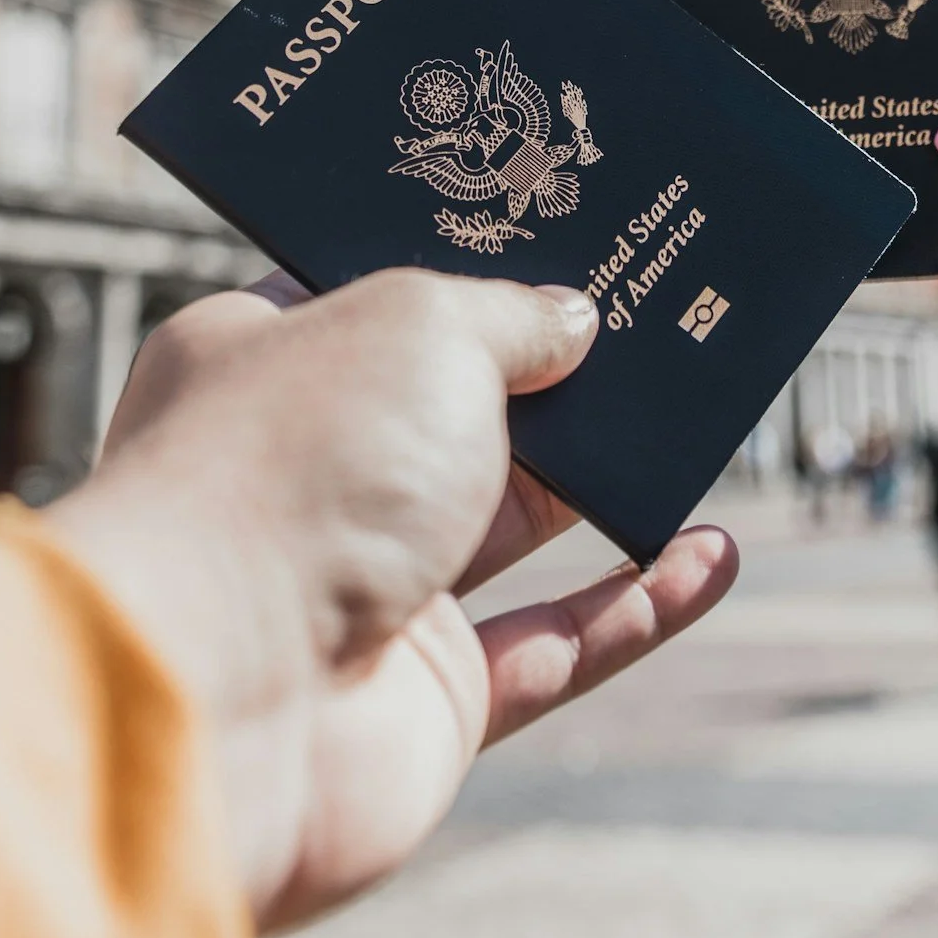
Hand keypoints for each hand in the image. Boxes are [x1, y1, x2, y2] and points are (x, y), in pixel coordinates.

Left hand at [46, 270, 738, 932]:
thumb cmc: (291, 472)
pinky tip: (715, 558)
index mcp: (259, 364)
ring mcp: (367, 593)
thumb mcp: (420, 328)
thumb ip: (510, 317)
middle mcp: (307, 476)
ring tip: (707, 425)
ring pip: (515, 526)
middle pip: (456, 412)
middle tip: (660, 320)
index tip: (562, 235)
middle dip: (556, 374)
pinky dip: (640, 606)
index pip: (368, 297)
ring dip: (611, 484)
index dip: (465, 266)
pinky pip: (558, 646)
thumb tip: (571, 323)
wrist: (222, 698)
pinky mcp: (428, 702)